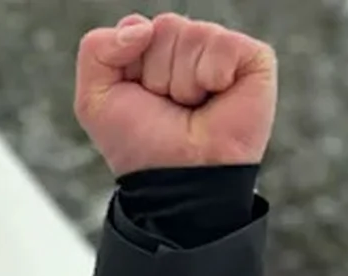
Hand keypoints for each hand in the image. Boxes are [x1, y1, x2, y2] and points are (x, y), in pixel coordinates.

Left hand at [74, 13, 277, 174]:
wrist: (176, 177)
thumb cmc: (141, 144)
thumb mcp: (94, 99)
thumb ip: (96, 48)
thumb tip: (142, 26)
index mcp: (153, 51)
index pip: (135, 26)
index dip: (129, 64)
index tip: (139, 96)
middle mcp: (188, 47)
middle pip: (164, 26)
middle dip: (156, 72)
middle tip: (168, 105)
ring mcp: (222, 52)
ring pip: (191, 33)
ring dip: (182, 80)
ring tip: (192, 105)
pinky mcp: (253, 59)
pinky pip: (223, 43)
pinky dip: (212, 75)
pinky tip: (215, 97)